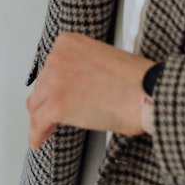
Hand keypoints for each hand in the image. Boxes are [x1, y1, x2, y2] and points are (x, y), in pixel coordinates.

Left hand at [25, 33, 154, 149]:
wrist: (147, 92)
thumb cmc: (137, 80)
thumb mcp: (103, 58)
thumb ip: (83, 67)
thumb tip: (78, 88)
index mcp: (68, 43)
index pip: (50, 67)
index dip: (52, 85)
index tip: (55, 95)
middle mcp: (57, 58)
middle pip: (42, 85)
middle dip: (47, 101)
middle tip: (52, 115)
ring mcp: (55, 81)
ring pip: (37, 104)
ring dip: (41, 118)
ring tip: (45, 129)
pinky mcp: (57, 105)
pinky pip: (39, 123)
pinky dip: (36, 134)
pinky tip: (38, 141)